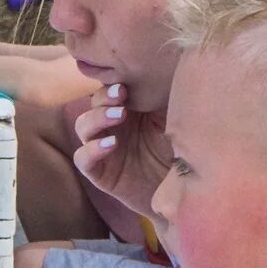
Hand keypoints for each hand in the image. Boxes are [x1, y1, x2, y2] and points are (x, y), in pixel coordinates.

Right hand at [70, 82, 172, 218]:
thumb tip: (163, 72)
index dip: (113, 85)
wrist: (183, 195)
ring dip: (97, 118)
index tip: (126, 85)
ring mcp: (103, 149)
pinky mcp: (99, 173)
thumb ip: (163, 101)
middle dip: (105, 97)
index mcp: (128, 112)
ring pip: (83, 126)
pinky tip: (111, 145)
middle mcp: (112, 128)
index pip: (110, 91)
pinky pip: (83, 158)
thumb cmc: (182, 154)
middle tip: (122, 96)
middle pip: (94, 104)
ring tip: (119, 116)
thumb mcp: (175, 123)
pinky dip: (92, 149)